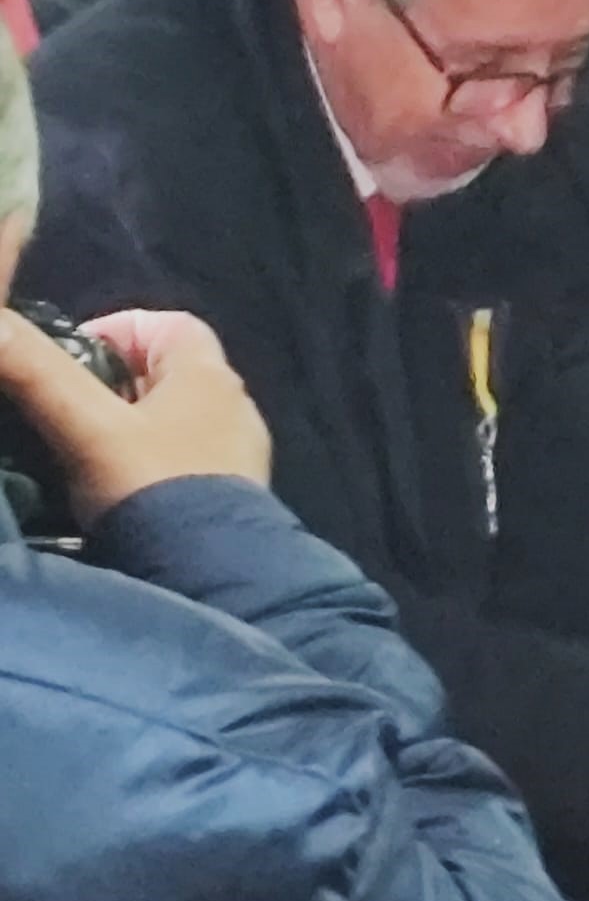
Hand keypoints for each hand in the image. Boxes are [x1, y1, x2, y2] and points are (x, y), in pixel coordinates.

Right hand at [0, 307, 269, 524]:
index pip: (167, 324)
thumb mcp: (85, 427)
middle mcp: (234, 405)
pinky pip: (183, 461)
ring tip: (80, 453)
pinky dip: (148, 465)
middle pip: (166, 374)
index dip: (114, 330)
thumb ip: (37, 373)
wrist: (214, 575)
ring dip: (128, 430)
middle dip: (113, 385)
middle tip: (64, 411)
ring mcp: (238, 452)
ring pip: (173, 421)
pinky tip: (114, 492)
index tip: (69, 360)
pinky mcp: (233, 494)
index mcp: (210, 374)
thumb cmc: (152, 487)